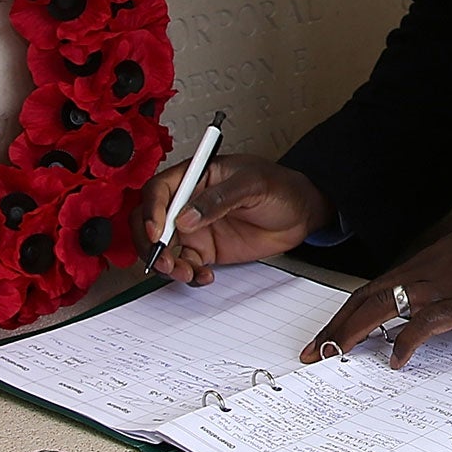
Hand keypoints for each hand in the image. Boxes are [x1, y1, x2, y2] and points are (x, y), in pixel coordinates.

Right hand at [134, 153, 333, 284]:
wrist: (301, 214)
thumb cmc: (280, 187)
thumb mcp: (252, 185)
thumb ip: (219, 199)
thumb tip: (186, 216)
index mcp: (195, 176)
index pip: (158, 191)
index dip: (151, 211)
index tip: (157, 232)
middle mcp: (188, 202)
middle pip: (150, 222)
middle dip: (151, 244)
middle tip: (165, 260)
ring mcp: (195, 228)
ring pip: (164, 248)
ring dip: (168, 264)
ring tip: (186, 272)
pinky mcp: (205, 250)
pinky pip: (185, 265)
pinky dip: (188, 274)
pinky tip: (203, 275)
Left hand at [305, 210, 451, 370]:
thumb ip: (444, 277)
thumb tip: (433, 301)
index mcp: (423, 263)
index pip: (371, 289)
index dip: (344, 312)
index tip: (326, 333)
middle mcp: (423, 272)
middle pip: (366, 299)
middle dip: (335, 327)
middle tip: (312, 352)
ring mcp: (440, 286)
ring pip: (382, 308)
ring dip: (352, 333)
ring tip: (332, 356)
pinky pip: (424, 324)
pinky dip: (405, 343)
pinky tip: (395, 361)